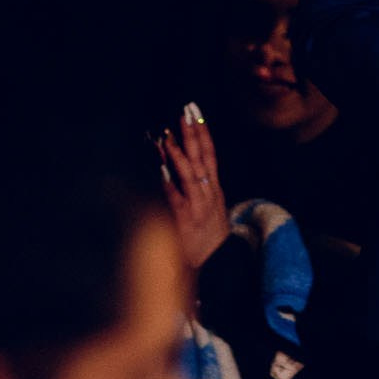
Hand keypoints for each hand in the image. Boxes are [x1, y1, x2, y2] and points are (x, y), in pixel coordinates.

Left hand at [160, 104, 229, 268]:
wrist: (217, 267)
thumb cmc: (209, 239)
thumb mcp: (211, 209)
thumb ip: (199, 188)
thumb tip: (181, 167)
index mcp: (214, 189)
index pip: (210, 154)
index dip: (203, 132)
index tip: (196, 112)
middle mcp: (209, 194)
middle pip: (202, 158)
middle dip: (194, 133)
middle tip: (185, 111)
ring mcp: (199, 206)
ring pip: (190, 174)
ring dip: (179, 153)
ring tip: (168, 135)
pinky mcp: (186, 221)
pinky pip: (177, 198)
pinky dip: (169, 182)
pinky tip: (160, 168)